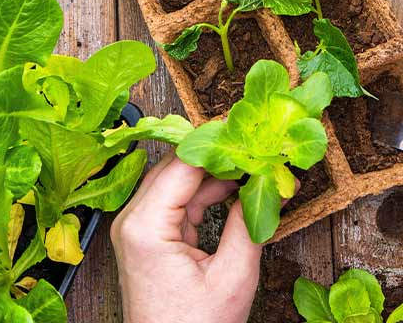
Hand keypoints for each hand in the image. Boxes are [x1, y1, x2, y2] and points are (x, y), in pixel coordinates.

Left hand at [111, 151, 260, 322]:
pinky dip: (207, 190)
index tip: (247, 126)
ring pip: (179, 178)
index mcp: (145, 226)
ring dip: (215, 170)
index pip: (184, 162)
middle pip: (178, 164)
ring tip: (252, 164)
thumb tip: (269, 183)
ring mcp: (138, 227)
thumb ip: (249, 222)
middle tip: (254, 142)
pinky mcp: (148, 236)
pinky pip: (179, 198)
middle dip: (218, 151)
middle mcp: (133, 219)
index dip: (218, 140)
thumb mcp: (232, 276)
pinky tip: (236, 187)